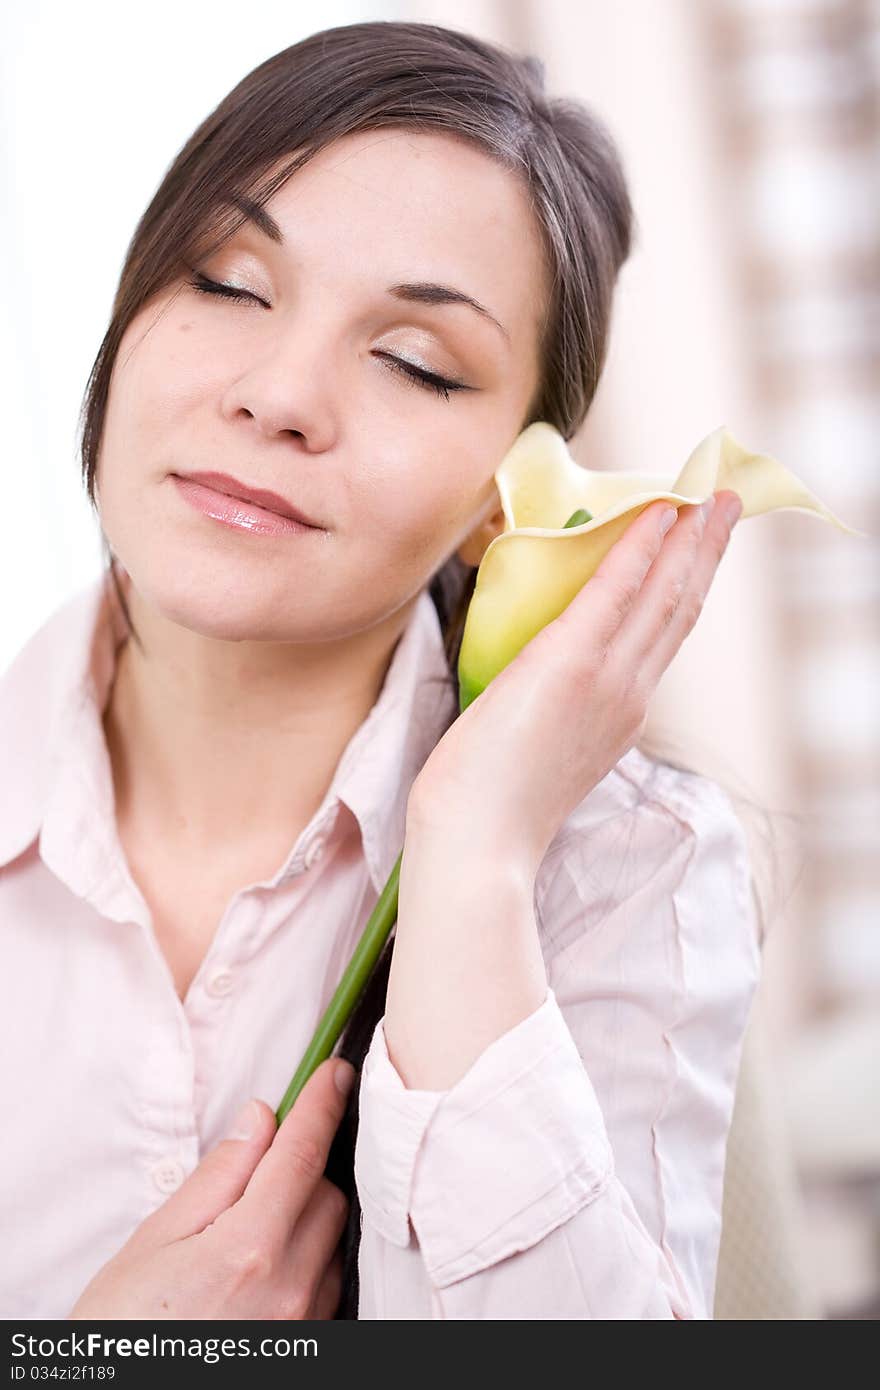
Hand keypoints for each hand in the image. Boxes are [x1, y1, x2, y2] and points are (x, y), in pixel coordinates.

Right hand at [68, 1058, 354, 1320]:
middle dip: (299, 1170)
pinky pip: (330, 1282)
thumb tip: (260, 1118)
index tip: (333, 1072)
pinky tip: (266, 1269)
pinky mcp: (313, 1348)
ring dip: (306, 1217)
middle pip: (326, 1194)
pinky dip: (310, 1259)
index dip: (321, 1104)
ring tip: (247, 1234)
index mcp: (249, 1249)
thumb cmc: (125, 1327)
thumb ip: (217, 1176)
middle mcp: (291, 1287)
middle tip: (252, 1176)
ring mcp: (307, 1323)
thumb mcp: (154, 1242)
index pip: (302, 1155)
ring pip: (333, 1238)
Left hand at [408, 490, 742, 874]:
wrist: (478, 845)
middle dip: (704, 553)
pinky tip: (656, 513)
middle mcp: (627, 696)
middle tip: (723, 504)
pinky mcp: (570, 665)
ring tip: (707, 496)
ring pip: (663, 595)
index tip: (696, 549)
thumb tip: (530, 679)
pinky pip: (615, 592)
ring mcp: (605, 680)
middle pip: (678, 610)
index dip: (684, 588)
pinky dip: (639, 549)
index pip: (662, 639)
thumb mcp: (537, 750)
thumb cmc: (487, 805)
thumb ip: (552, 712)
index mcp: (620, 717)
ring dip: (688, 539)